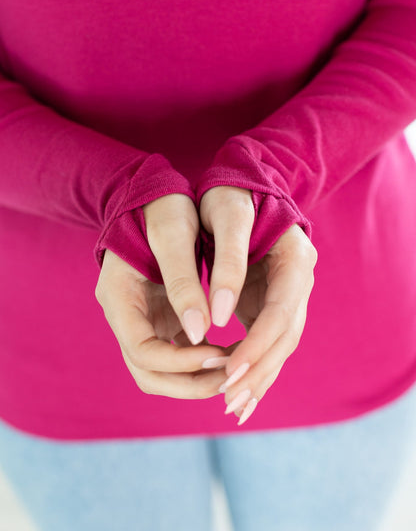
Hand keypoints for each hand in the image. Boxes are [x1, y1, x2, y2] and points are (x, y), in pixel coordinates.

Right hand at [95, 194, 228, 398]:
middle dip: (189, 382)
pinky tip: (231, 351)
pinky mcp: (160, 318)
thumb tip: (202, 332)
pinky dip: (201, 362)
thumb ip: (184, 282)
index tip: (219, 354)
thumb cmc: (163, 206)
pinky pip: (177, 354)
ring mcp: (141, 319)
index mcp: (117, 296)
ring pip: (162, 371)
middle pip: (149, 373)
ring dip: (196, 378)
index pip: (142, 352)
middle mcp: (124, 315)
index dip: (180, 363)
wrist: (155, 194)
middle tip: (231, 376)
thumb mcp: (174, 235)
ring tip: (234, 368)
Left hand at [199, 186, 317, 422]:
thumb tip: (217, 319)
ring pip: (279, 345)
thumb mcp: (226, 217)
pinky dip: (254, 366)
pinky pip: (266, 340)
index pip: (282, 313)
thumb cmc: (230, 196)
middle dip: (259, 370)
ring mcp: (288, 294)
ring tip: (233, 407)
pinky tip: (237, 390)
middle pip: (286, 337)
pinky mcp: (270, 302)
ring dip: (258, 377)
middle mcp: (299, 281)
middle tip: (229, 400)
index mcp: (296, 260)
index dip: (257, 344)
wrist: (241, 184)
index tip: (230, 371)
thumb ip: (226, 264)